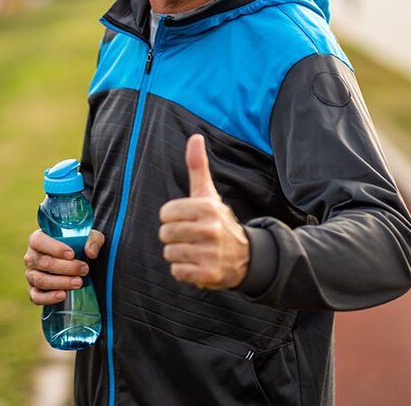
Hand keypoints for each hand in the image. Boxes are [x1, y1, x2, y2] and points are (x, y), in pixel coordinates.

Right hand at [24, 229, 104, 305]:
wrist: (74, 261)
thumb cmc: (76, 245)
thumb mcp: (88, 236)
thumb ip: (92, 240)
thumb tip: (91, 253)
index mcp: (37, 239)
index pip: (39, 241)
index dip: (55, 248)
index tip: (72, 254)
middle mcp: (31, 257)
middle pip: (44, 263)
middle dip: (66, 268)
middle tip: (84, 270)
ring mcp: (30, 275)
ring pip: (40, 280)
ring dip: (60, 282)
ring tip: (78, 283)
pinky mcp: (33, 290)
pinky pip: (36, 297)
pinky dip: (48, 297)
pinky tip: (63, 295)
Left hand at [158, 134, 248, 289]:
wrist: (245, 256)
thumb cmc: (217, 220)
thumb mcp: (208, 194)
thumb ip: (198, 166)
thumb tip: (195, 137)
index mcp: (207, 207)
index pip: (165, 213)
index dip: (172, 218)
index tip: (187, 220)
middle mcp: (210, 229)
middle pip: (165, 234)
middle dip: (173, 237)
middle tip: (190, 237)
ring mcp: (210, 253)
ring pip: (169, 254)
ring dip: (178, 255)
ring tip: (195, 250)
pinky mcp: (209, 274)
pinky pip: (177, 272)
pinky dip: (183, 271)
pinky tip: (197, 264)